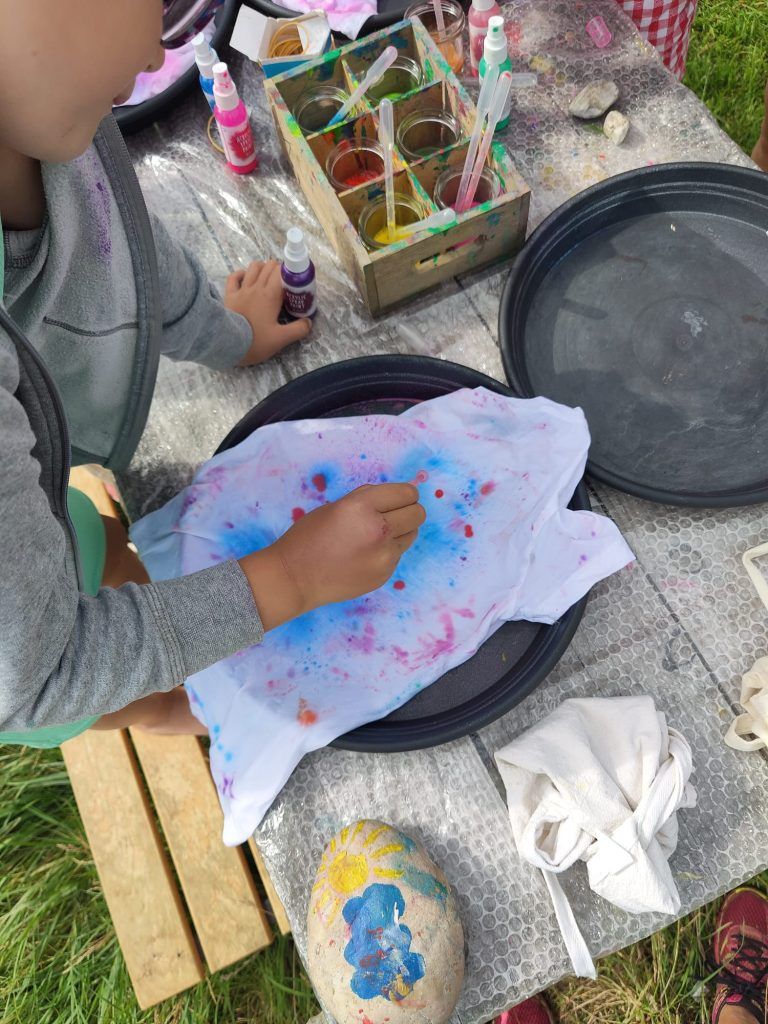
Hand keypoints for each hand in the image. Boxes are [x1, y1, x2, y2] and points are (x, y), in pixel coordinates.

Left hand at [225, 260, 311, 365]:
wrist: (228, 344)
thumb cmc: (256, 341)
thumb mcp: (281, 339)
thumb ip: (298, 330)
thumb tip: (309, 322)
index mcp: (271, 295)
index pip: (282, 272)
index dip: (289, 274)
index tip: (294, 283)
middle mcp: (256, 287)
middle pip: (269, 266)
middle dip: (278, 270)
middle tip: (283, 282)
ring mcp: (241, 289)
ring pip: (253, 267)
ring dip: (262, 268)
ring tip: (267, 277)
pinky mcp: (229, 295)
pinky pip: (234, 276)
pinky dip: (241, 273)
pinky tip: (246, 277)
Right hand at [238, 484, 425, 630]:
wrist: (295, 578)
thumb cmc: (309, 537)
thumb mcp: (335, 506)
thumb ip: (367, 499)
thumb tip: (395, 496)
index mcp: (362, 507)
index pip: (407, 493)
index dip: (405, 494)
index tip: (399, 498)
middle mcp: (377, 530)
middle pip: (418, 514)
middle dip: (408, 511)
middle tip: (392, 515)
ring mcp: (383, 556)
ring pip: (412, 534)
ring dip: (400, 531)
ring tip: (375, 536)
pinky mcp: (384, 574)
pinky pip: (398, 555)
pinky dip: (388, 551)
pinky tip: (364, 555)